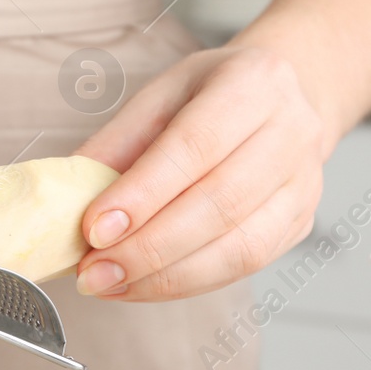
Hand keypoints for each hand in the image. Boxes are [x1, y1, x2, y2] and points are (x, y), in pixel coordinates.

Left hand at [72, 45, 325, 300]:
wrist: (284, 97)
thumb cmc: (210, 95)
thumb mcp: (159, 96)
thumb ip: (117, 144)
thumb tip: (67, 200)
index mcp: (252, 83)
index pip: (196, 146)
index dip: (143, 194)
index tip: (94, 230)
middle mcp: (291, 132)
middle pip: (219, 204)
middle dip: (147, 247)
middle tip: (93, 271)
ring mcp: (303, 183)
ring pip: (238, 247)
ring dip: (164, 276)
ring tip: (109, 283)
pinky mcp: (299, 223)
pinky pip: (244, 267)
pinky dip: (185, 283)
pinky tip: (141, 286)